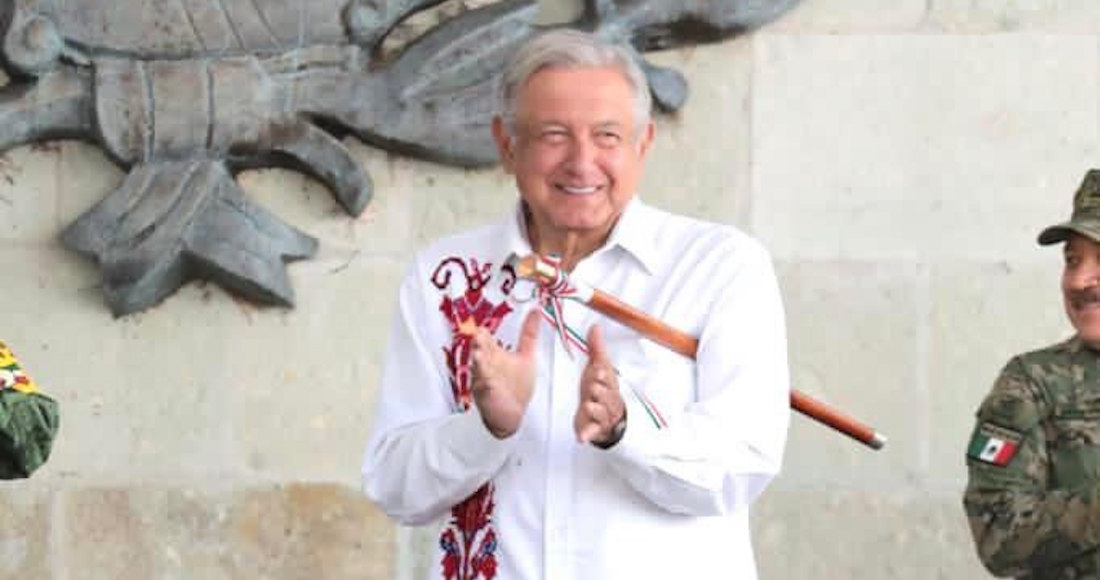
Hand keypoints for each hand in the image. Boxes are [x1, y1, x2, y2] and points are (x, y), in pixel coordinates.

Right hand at [471, 309, 540, 438]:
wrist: (512, 414)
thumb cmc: (516, 384)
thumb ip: (529, 333)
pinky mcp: (487, 395)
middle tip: (478, 336)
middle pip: (479, 351)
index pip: (485, 339)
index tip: (482, 327)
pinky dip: (484, 384)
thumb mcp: (526, 355)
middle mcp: (486, 365)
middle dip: (478, 345)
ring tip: (478, 355)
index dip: (482, 333)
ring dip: (478, 363)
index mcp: (493, 354)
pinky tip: (485, 381)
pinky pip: (484, 388)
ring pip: (479, 369)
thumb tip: (536, 310)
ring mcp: (485, 380)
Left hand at [575, 324, 625, 445]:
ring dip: (596, 409)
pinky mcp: (594, 429)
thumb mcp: (598, 368)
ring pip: (602, 413)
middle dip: (601, 391)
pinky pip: (592, 432)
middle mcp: (608, 400)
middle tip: (593, 386)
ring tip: (589, 405)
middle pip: (607, 396)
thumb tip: (595, 326)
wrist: (606, 417)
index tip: (598, 370)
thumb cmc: (601, 390)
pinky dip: (588, 434)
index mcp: (609, 384)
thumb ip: (596, 348)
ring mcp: (602, 416)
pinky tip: (581, 436)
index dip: (604, 375)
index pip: (609, 379)